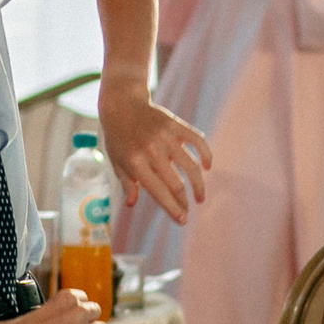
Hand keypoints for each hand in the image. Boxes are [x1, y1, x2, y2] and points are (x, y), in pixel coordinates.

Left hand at [99, 88, 210, 224]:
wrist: (121, 103)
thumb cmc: (118, 137)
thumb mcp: (116, 162)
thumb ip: (126, 183)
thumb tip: (132, 204)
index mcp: (135, 162)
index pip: (158, 191)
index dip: (172, 208)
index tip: (182, 220)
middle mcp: (151, 150)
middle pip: (176, 183)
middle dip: (185, 202)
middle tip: (188, 211)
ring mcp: (165, 136)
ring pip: (191, 166)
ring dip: (199, 184)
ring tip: (200, 197)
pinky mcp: (175, 124)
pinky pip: (197, 141)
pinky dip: (206, 154)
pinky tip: (207, 166)